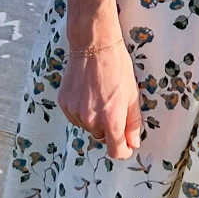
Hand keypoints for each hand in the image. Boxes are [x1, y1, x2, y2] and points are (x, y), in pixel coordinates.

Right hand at [57, 33, 141, 160]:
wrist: (93, 46)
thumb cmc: (117, 67)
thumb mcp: (132, 95)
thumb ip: (133, 123)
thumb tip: (133, 142)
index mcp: (111, 119)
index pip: (116, 151)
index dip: (123, 151)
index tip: (126, 145)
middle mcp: (91, 120)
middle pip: (102, 138)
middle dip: (109, 129)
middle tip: (113, 108)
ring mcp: (75, 112)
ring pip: (88, 127)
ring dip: (94, 120)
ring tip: (99, 96)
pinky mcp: (64, 104)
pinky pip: (75, 117)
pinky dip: (82, 111)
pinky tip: (87, 94)